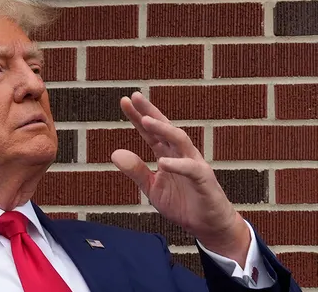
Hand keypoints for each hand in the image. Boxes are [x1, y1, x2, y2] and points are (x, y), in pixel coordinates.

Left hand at [111, 92, 250, 265]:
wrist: (208, 226)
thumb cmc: (182, 203)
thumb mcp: (152, 188)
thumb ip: (135, 170)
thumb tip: (114, 153)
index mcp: (167, 154)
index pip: (150, 132)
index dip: (138, 116)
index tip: (125, 101)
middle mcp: (181, 153)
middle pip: (165, 128)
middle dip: (150, 112)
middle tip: (135, 97)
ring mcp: (194, 164)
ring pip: (180, 140)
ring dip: (163, 130)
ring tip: (146, 121)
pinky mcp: (204, 180)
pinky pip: (191, 168)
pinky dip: (177, 164)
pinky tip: (162, 162)